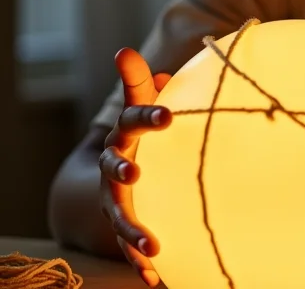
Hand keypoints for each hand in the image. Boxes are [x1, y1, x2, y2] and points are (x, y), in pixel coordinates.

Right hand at [99, 49, 171, 287]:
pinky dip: (140, 262)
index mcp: (123, 134)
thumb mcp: (142, 103)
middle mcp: (113, 167)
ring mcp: (115, 198)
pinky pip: (129, 246)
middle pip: (114, 169)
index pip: (132, 121)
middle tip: (134, 174)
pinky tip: (154, 278)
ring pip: (119, 215)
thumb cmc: (142, 128)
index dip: (148, 115)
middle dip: (122, 171)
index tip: (167, 114)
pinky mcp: (124, 222)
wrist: (117, 167)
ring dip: (132, 231)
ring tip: (152, 247)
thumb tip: (143, 62)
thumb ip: (143, 83)